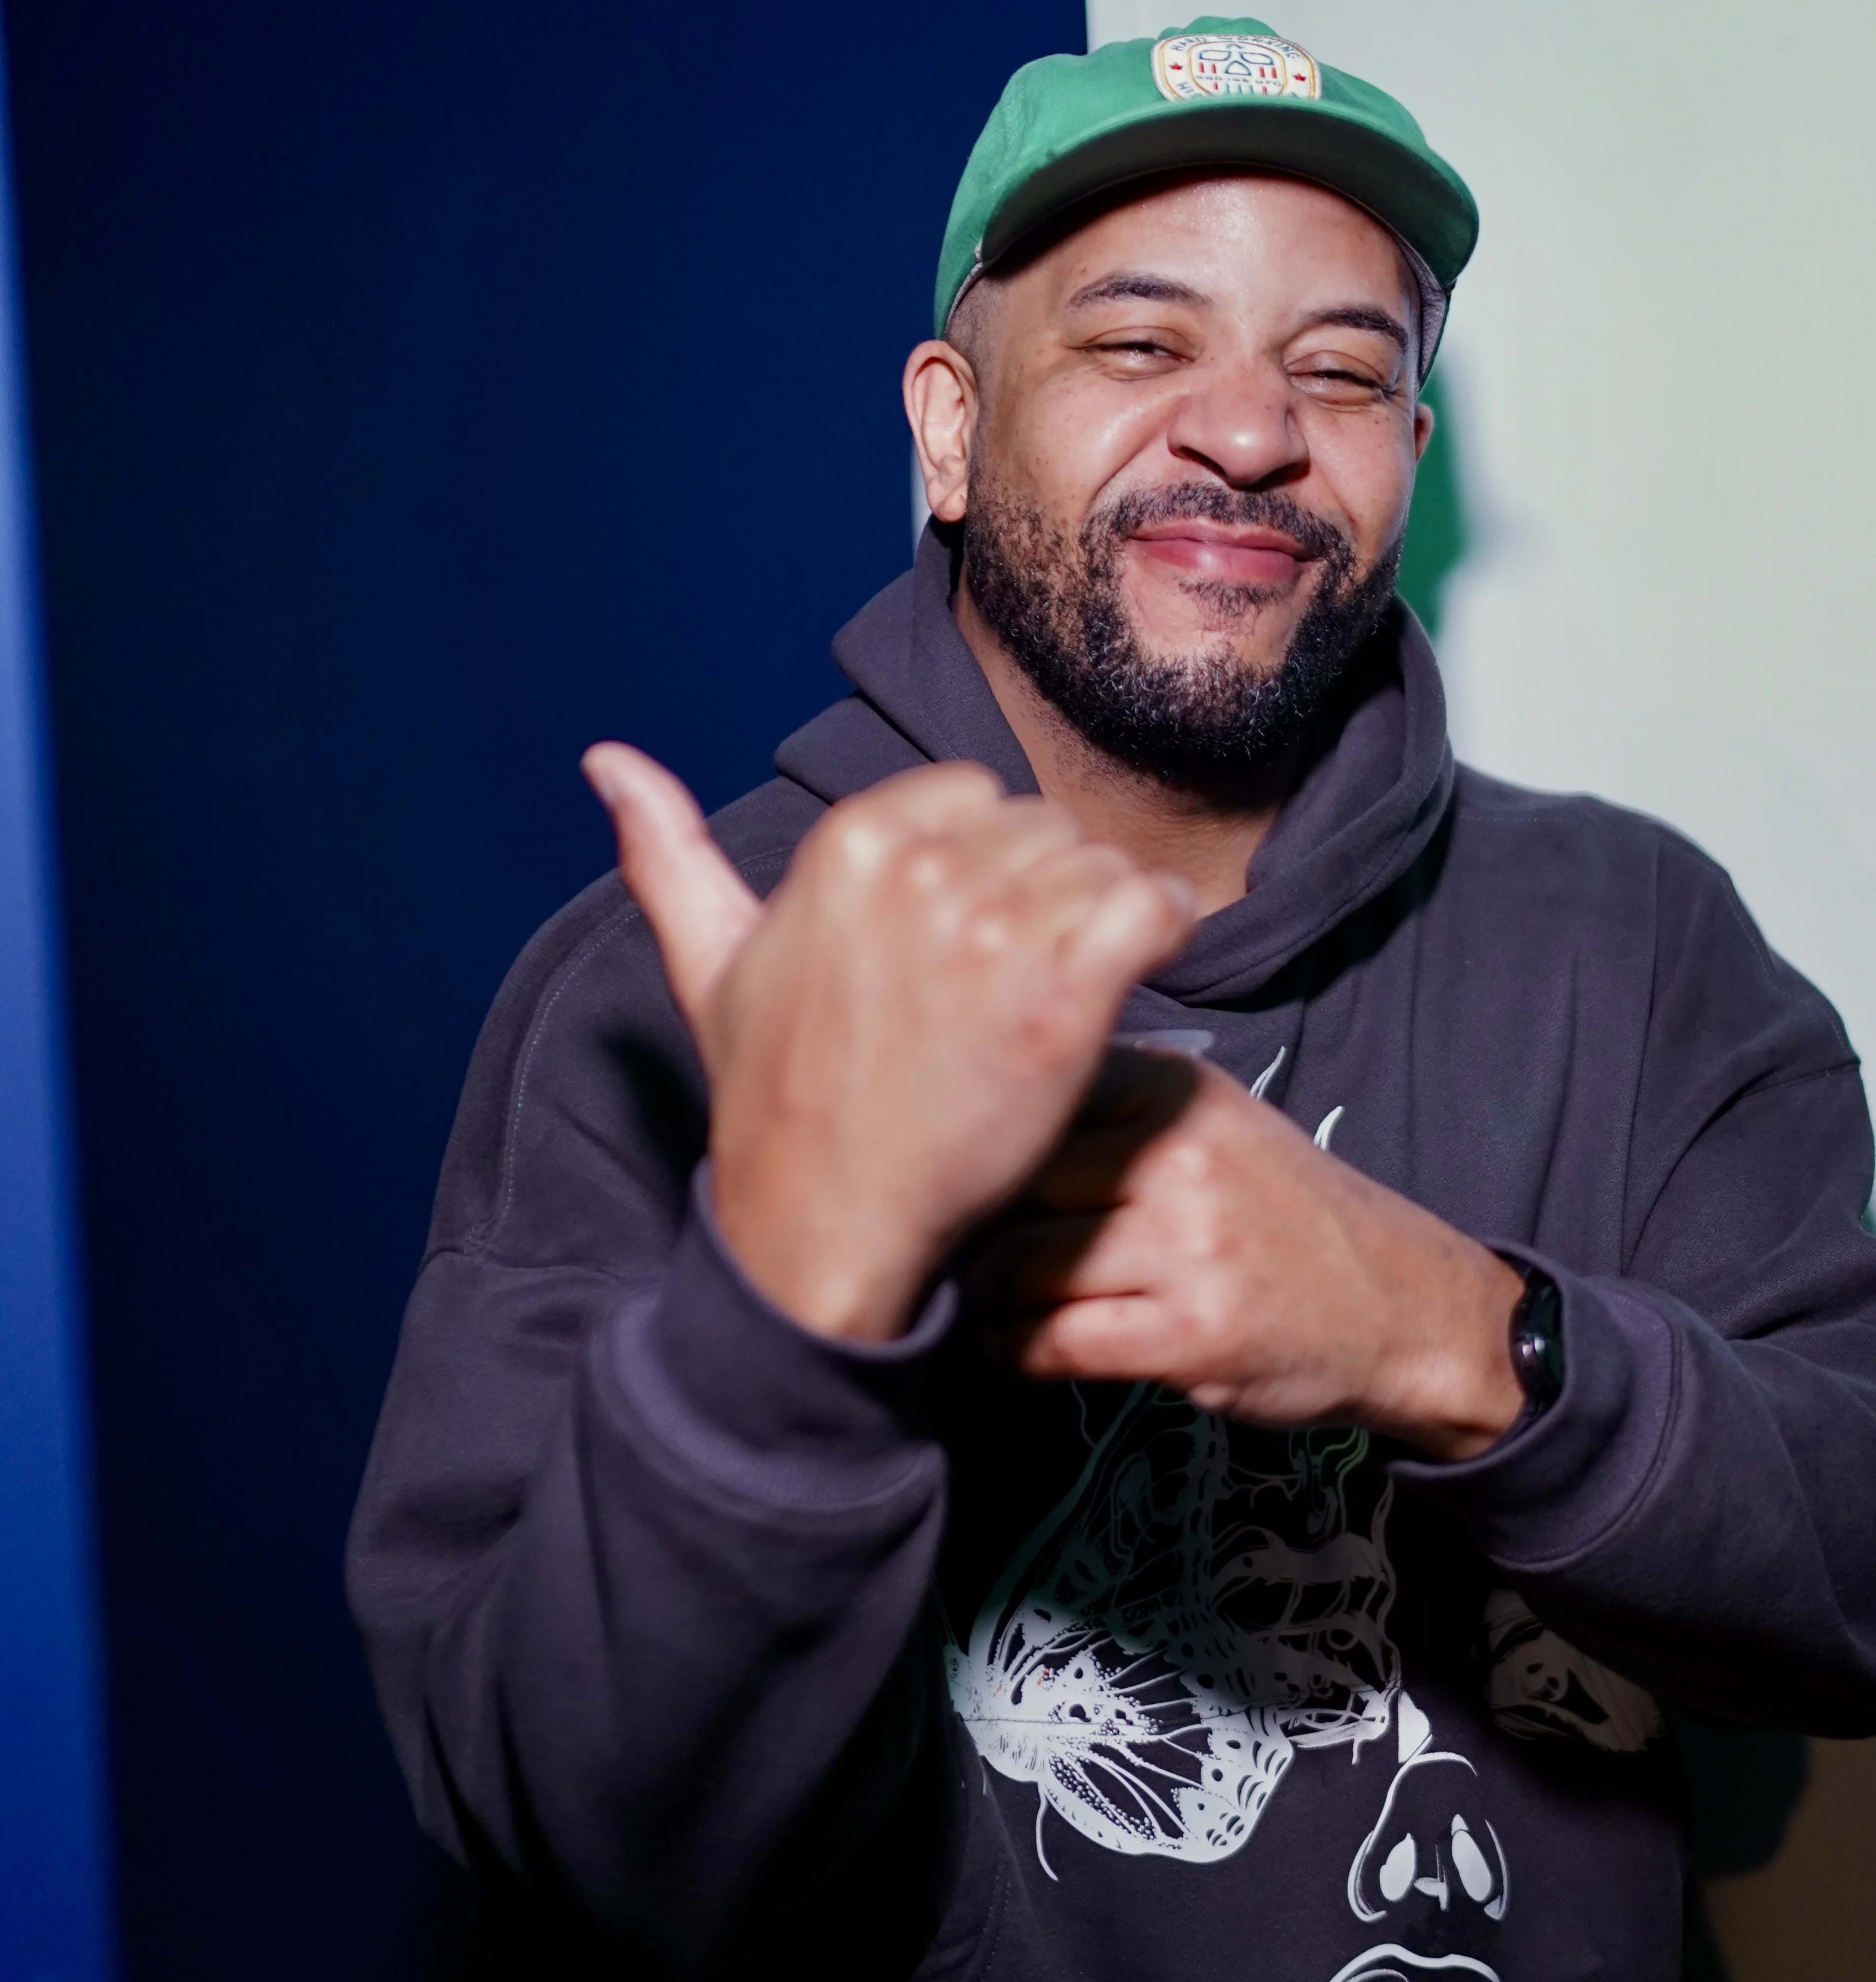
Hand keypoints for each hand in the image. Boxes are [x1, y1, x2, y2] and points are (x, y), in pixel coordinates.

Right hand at [581, 746, 1197, 1340]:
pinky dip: (1162, 932)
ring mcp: (996, 929)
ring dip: (1101, 923)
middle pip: (1044, 829)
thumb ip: (668, 853)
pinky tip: (1132, 976)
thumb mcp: (709, 964)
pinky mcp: (1065, 992)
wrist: (824, 1221)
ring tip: (1056, 996)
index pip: (974, 796)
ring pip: (1101, 866)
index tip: (964, 943)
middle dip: (1043, 894)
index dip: (983, 867)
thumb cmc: (776, 1098)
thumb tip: (606, 760)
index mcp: (849, 842)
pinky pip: (1154, 907)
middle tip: (1010, 985)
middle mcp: (923, 869)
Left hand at [968, 1055, 1526, 1460]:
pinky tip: (1023, 1350)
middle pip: (1016, 1182)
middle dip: (978, 1225)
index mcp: (1179, 1089)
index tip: (962, 1174)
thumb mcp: (1217, 1123)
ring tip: (994, 1305)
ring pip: (1022, 1264)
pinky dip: (1019, 1352)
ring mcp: (1189, 1246)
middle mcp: (1182, 1156)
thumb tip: (980, 1119)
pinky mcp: (1191, 1334)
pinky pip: (1054, 1341)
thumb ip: (1116, 1108)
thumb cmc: (1287, 1217)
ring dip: (990, 1297)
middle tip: (967, 1253)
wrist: (1402, 1307)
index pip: (1035, 1096)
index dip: (984, 1143)